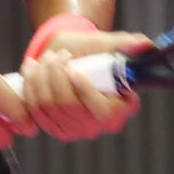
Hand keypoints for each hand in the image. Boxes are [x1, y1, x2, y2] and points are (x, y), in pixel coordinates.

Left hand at [18, 30, 151, 141]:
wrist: (68, 56)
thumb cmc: (91, 51)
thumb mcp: (108, 44)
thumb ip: (126, 44)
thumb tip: (144, 44)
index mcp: (121, 108)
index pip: (101, 112)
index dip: (84, 91)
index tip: (73, 69)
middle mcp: (99, 125)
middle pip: (68, 107)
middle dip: (56, 75)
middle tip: (59, 55)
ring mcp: (75, 130)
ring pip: (47, 106)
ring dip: (41, 76)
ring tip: (47, 58)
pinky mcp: (53, 128)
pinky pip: (33, 111)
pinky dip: (29, 87)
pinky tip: (31, 69)